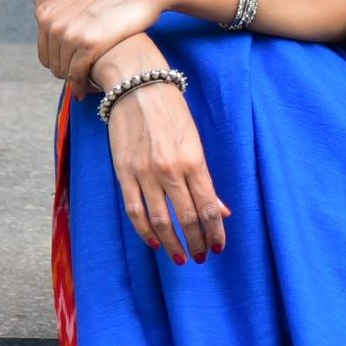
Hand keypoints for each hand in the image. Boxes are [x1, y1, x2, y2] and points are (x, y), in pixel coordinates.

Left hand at [35, 0, 172, 97]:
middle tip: (85, 83)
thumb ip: (65, 9)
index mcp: (46, 13)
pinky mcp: (89, 45)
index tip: (75, 72)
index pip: (45, 52)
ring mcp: (69, 35)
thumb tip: (62, 21)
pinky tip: (93, 89)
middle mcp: (53, 24)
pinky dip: (83, 85)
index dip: (60, 65)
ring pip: (64, 71)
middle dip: (68, 75)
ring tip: (91, 87)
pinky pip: (78, 74)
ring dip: (77, 82)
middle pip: (54, 64)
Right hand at [96, 36, 231, 263]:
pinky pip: (134, 209)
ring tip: (181, 258)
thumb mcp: (196, 144)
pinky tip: (155, 243)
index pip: (208, 208)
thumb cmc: (173, 114)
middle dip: (196, 242)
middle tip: (201, 257)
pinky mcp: (123, 171)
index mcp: (194, 163)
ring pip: (160, 220)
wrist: (137, 87)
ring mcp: (145, 173)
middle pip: (186, 218)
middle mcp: (170, 171)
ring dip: (172, 244)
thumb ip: (206, 180)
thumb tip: (222, 211)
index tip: (219, 247)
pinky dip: (144, 230)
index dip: (215, 232)